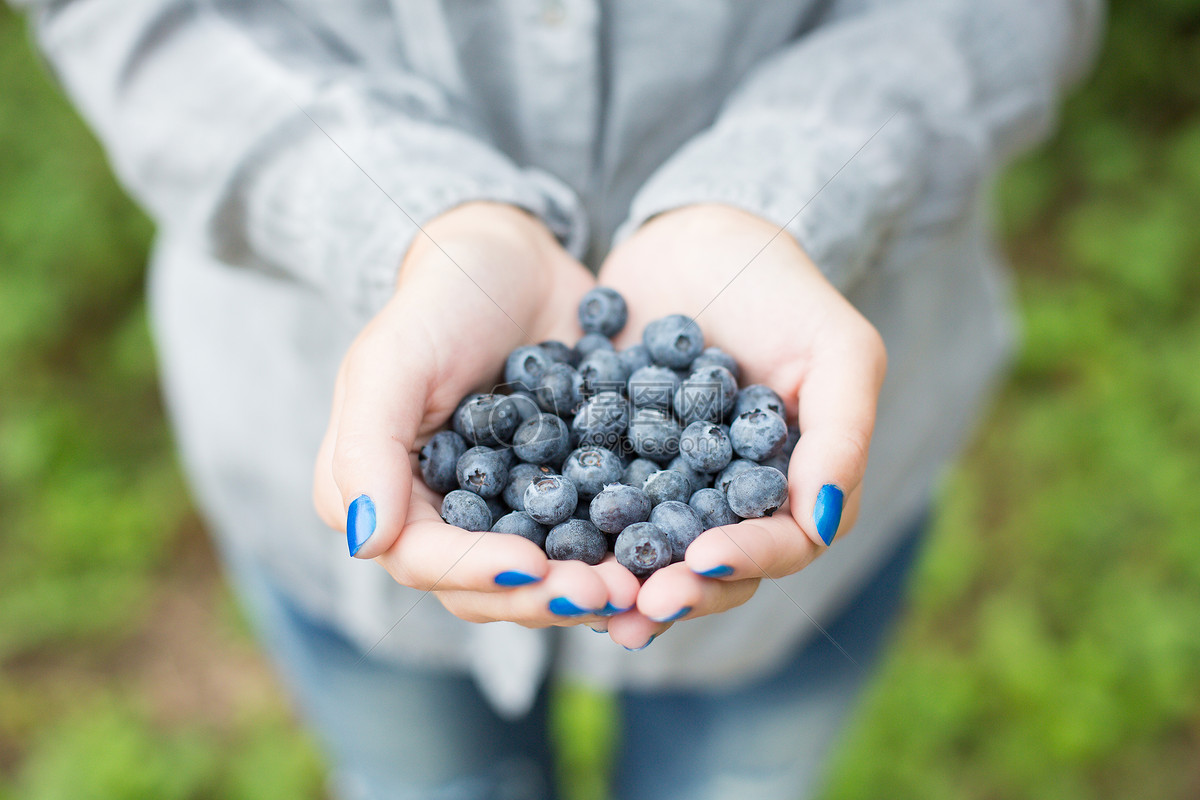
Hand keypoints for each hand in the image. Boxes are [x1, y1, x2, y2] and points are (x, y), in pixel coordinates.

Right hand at [313, 203, 639, 626]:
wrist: (516, 260)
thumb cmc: (442, 298)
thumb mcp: (392, 358)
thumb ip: (366, 446)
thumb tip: (366, 542)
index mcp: (386, 495)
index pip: (423, 559)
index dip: (477, 572)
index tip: (534, 569)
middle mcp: (443, 518)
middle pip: (487, 585)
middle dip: (544, 596)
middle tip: (608, 594)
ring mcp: (508, 512)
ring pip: (543, 574)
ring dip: (588, 586)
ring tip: (641, 587)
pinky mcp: (564, 497)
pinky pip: (589, 537)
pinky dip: (622, 550)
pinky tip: (666, 554)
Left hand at [593, 204, 886, 648]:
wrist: (688, 235)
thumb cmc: (777, 285)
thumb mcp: (835, 346)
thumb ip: (842, 432)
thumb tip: (826, 524)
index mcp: (796, 483)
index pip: (784, 544)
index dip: (747, 559)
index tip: (702, 559)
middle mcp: (730, 499)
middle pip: (712, 567)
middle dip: (679, 590)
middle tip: (640, 604)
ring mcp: (667, 487)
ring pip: (651, 553)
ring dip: (624, 581)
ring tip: (590, 603)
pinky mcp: (608, 465)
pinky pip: (591, 509)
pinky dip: (572, 533)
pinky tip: (540, 551)